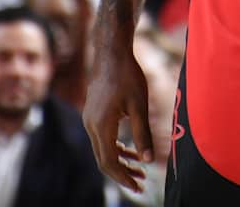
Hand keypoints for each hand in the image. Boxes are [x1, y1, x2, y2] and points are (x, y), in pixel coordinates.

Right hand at [83, 37, 154, 193]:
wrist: (111, 53)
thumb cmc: (128, 75)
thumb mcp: (139, 105)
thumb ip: (143, 133)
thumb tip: (149, 160)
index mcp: (101, 125)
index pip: (109, 162)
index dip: (123, 177)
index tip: (139, 186)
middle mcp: (91, 125)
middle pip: (103, 159)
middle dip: (122, 173)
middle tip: (141, 183)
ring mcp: (89, 119)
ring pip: (102, 150)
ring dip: (120, 161)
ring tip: (140, 169)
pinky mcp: (92, 114)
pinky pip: (102, 139)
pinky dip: (115, 148)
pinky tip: (130, 151)